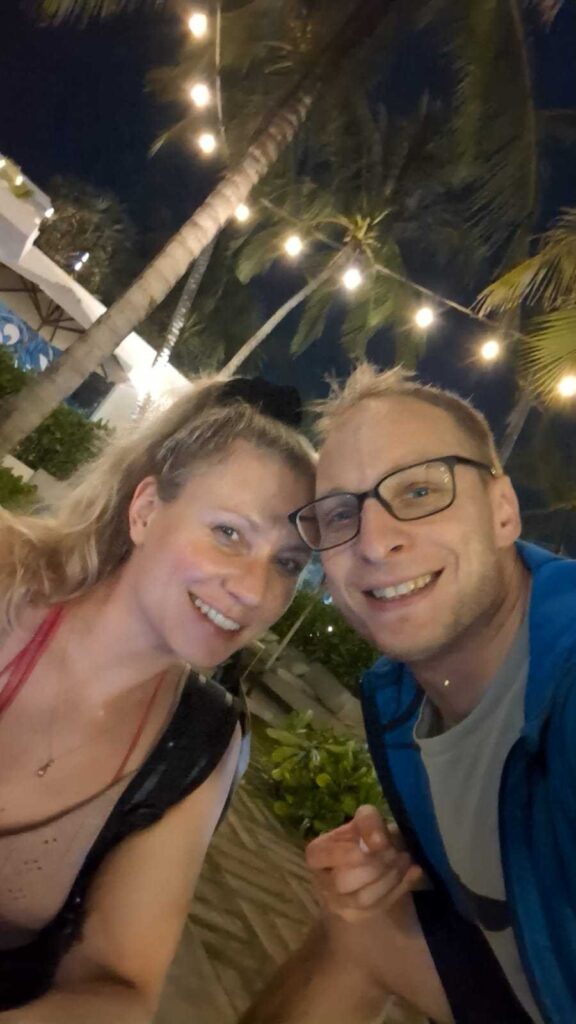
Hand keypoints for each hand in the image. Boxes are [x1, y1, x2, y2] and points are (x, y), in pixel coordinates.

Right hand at [306, 805, 423, 922]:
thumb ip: (369, 821)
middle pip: (343, 882)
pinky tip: (413, 873)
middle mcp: (322, 881)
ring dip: (389, 878)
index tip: (378, 844)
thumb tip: (377, 843)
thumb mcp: (367, 819)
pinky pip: (378, 907)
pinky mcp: (356, 915)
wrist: (380, 857)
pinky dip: (399, 889)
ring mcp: (337, 903)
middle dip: (375, 867)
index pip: (320, 856)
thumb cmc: (368, 836)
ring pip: (362, 899)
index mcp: (317, 853)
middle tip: (396, 852)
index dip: (347, 853)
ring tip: (405, 860)